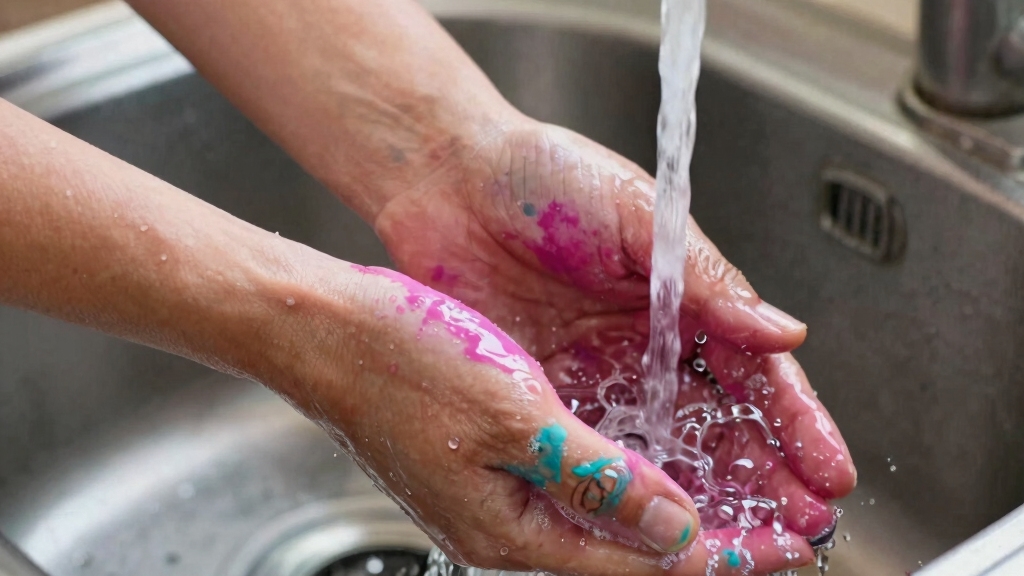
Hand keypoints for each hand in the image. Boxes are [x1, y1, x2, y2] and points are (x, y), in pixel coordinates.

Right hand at [284, 261, 815, 575]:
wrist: (324, 325)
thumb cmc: (400, 363)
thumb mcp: (515, 422)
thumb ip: (600, 480)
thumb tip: (674, 529)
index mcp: (514, 528)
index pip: (643, 561)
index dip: (725, 554)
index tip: (789, 543)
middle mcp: (513, 518)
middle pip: (636, 544)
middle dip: (718, 535)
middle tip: (791, 522)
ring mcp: (504, 485)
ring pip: (616, 507)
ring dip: (684, 500)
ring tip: (751, 490)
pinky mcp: (498, 449)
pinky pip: (584, 472)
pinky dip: (637, 469)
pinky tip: (669, 453)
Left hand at [371, 118, 856, 571]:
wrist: (446, 178)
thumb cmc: (541, 176)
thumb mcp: (637, 214)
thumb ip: (706, 279)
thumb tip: (783, 331)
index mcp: (679, 299)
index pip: (753, 372)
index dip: (795, 424)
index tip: (829, 470)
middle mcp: (643, 347)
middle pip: (719, 426)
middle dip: (766, 479)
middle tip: (801, 529)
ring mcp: (595, 377)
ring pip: (663, 452)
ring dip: (705, 498)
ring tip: (744, 543)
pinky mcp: (542, 395)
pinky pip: (594, 455)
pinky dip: (625, 491)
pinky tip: (652, 522)